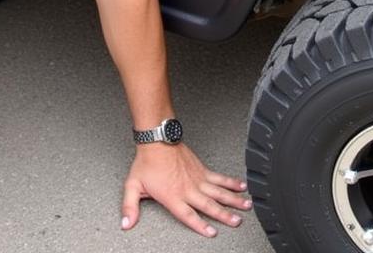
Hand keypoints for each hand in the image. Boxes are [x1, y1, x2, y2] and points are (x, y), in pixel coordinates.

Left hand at [121, 142, 251, 237]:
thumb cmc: (147, 162)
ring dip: (233, 199)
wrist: (157, 139)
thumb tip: (126, 223)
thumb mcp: (133, 186)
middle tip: (237, 221)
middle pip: (210, 205)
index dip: (200, 225)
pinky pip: (219, 177)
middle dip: (225, 215)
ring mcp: (197, 178)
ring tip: (246, 205)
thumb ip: (130, 206)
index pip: (189, 215)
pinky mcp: (202, 169)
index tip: (212, 233)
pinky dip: (231, 182)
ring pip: (219, 191)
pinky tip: (241, 185)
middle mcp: (188, 189)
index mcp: (173, 196)